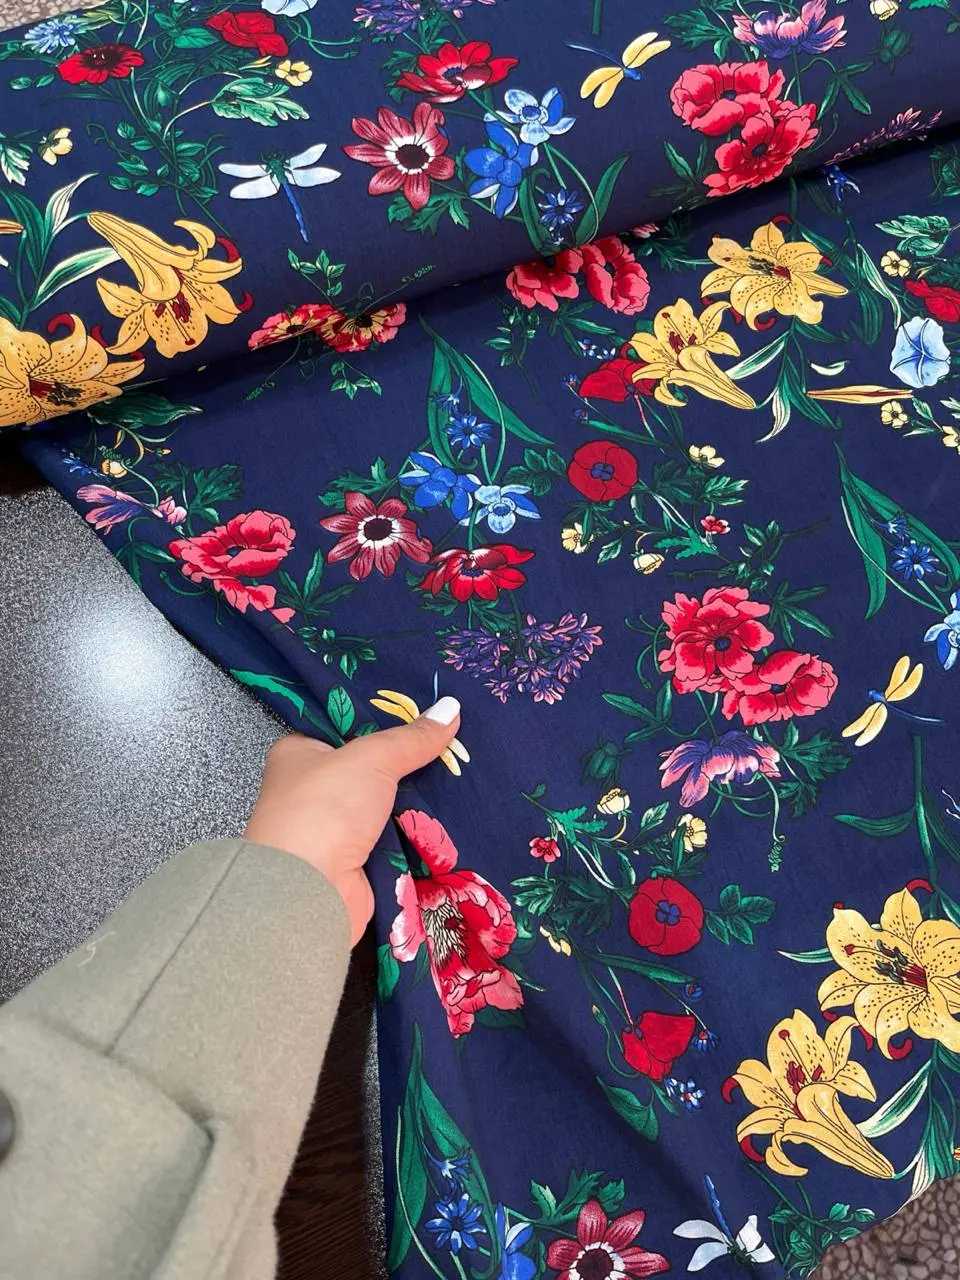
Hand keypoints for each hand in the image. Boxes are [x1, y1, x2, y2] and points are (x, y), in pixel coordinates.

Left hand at [243, 697, 460, 944]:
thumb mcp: (370, 758)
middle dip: (408, 762)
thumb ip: (411, 737)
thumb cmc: (322, 811)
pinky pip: (397, 840)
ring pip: (388, 806)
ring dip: (418, 801)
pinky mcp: (359, 862)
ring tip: (464, 774)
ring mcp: (337, 829)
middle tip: (455, 742)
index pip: (344, 727)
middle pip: (371, 768)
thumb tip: (451, 709)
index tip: (425, 707)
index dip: (382, 718)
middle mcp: (313, 791)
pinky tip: (455, 816)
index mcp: (300, 754)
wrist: (309, 892)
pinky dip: (420, 834)